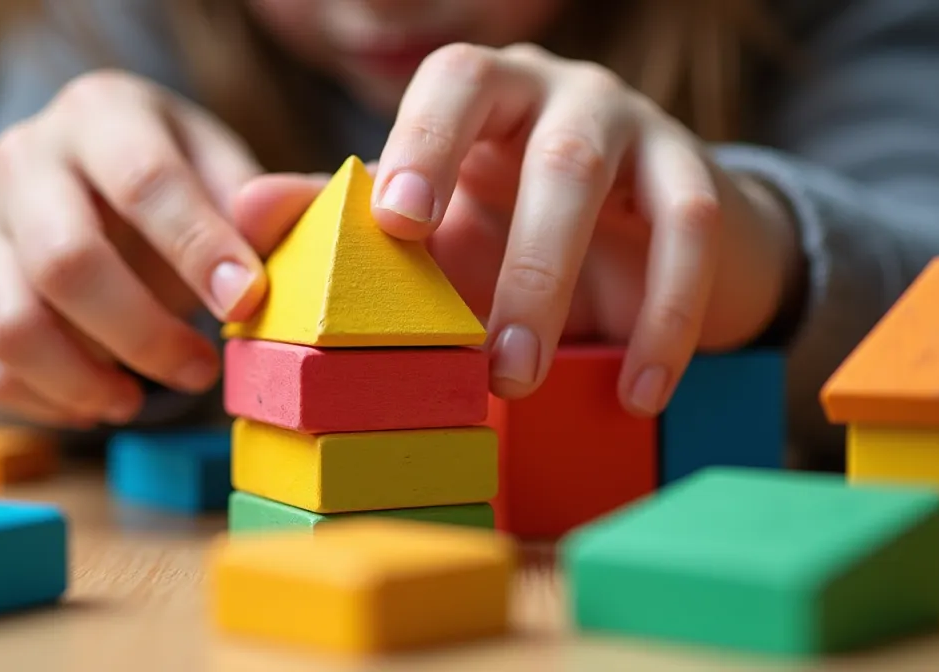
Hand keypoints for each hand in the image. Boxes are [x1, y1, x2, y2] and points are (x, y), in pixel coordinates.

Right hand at [0, 70, 287, 427]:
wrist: (91, 187)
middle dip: (142, 333)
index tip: (245, 303)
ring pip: (11, 321)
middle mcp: (24, 154)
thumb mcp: (232, 178)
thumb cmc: (177, 188)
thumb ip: (273, 202)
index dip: (197, 249)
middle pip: (65, 260)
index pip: (144, 180)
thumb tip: (269, 213)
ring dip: (84, 381)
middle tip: (200, 370)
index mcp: (103, 112)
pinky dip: (41, 398)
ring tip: (140, 400)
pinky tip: (95, 402)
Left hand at [239, 43, 800, 415]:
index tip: (397, 220)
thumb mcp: (433, 224)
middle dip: (512, 254)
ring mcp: (636, 130)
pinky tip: (641, 392)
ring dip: (560, 289)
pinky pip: (690, 239)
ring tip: (522, 381)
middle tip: (478, 354)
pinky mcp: (697, 181)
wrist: (638, 230)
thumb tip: (241, 210)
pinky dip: (667, 320)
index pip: (453, 84)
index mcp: (484, 95)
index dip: (425, 141)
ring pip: (605, 190)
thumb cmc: (507, 222)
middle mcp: (561, 95)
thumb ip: (344, 218)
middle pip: (544, 147)